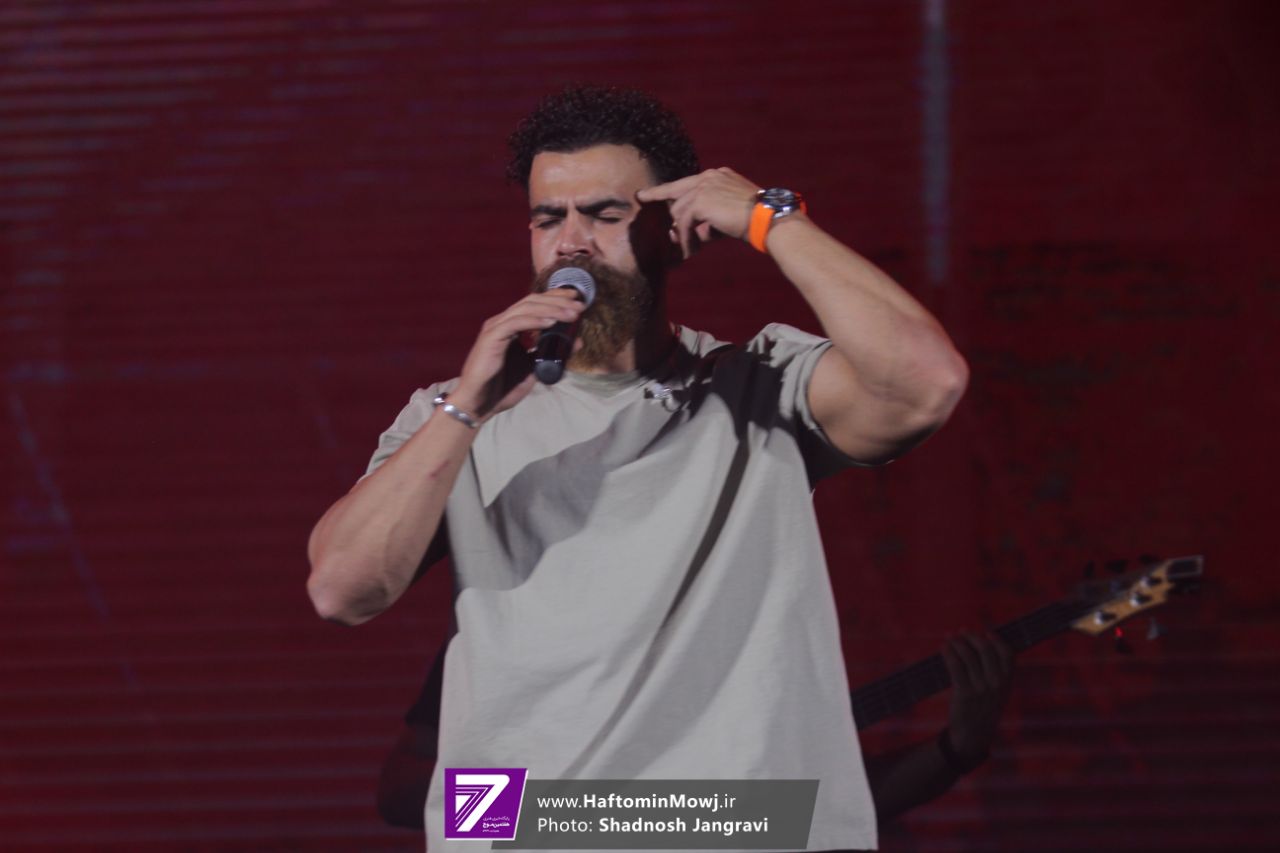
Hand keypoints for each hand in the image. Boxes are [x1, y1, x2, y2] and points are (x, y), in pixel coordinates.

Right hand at [450, 289, 584, 420]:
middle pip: (532, 302)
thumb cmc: (503, 387)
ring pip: (526, 309)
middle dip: (558, 300)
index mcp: (511, 326)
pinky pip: (515, 324)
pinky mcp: (491, 338)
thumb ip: (553, 353)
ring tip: (572, 314)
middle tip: (580, 304)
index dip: (556, 298)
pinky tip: (551, 322)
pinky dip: (534, 321)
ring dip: (551, 309)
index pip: (535, 304)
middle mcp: (502, 322)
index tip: (577, 298)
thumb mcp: (535, 367)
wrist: (479, 404)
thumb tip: (577, 341)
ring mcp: (495, 328)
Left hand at [635, 167, 761, 258]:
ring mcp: (704, 186)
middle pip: (675, 192)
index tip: (645, 193)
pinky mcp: (701, 200)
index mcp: (717, 175)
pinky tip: (689, 251)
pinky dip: (685, 239)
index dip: (664, 189)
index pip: (685, 182)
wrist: (767, 220)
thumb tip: (675, 234)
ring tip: (687, 249)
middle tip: (641, 201)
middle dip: (661, 204)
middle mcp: (709, 176)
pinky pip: (684, 223)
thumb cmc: (752, 222)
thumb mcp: (725, 217)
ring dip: (681, 233)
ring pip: (678, 212)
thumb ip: (701, 222)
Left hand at [942, 632, 1014, 762]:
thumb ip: (996, 671)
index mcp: (1007, 681)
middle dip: (972, 636)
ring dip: (957, 643)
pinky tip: (943, 648)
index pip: (1008, 653)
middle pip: (986, 650)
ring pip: (968, 656)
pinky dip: (948, 653)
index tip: (985, 632)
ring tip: (949, 638)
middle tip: (962, 631)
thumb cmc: (984, 708)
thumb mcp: (999, 691)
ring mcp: (981, 689)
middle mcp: (997, 684)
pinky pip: (956, 667)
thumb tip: (982, 641)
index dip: (996, 639)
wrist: (974, 735)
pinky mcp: (964, 693)